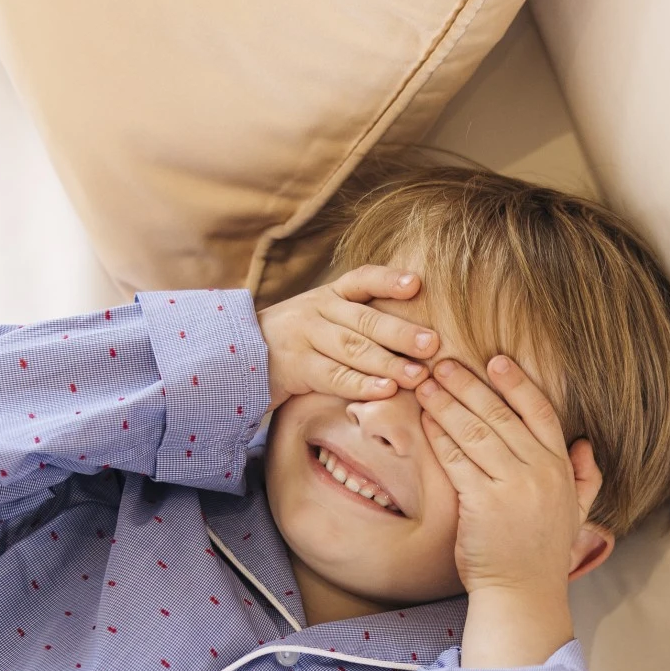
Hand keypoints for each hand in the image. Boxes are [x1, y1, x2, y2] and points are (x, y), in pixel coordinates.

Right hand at [258, 264, 437, 410]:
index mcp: (328, 295)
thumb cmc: (293, 343)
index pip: (361, 279)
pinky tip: (385, 391)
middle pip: (364, 319)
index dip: (388, 281)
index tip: (417, 284)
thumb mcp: (320, 321)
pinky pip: (333, 376)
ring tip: (418, 375)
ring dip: (388, 362)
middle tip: (433, 344)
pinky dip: (361, 384)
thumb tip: (411, 334)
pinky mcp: (294, 366)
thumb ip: (355, 321)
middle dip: (402, 332)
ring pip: (352, 348)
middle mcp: (316, 310)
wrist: (236, 358)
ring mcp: (303, 336)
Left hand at [417, 355, 606, 667]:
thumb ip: (587, 478)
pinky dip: (439, 435)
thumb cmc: (541, 555)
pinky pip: (456, 459)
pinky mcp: (482, 502)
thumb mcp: (576, 514)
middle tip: (442, 362)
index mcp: (561, 469)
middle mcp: (539, 472)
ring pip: (474, 431)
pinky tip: (424, 419)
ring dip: (446, 402)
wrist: (522, 594)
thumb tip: (585, 444)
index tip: (496, 360)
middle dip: (468, 384)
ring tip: (425, 381)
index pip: (540, 412)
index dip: (517, 383)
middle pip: (499, 415)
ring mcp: (511, 486)